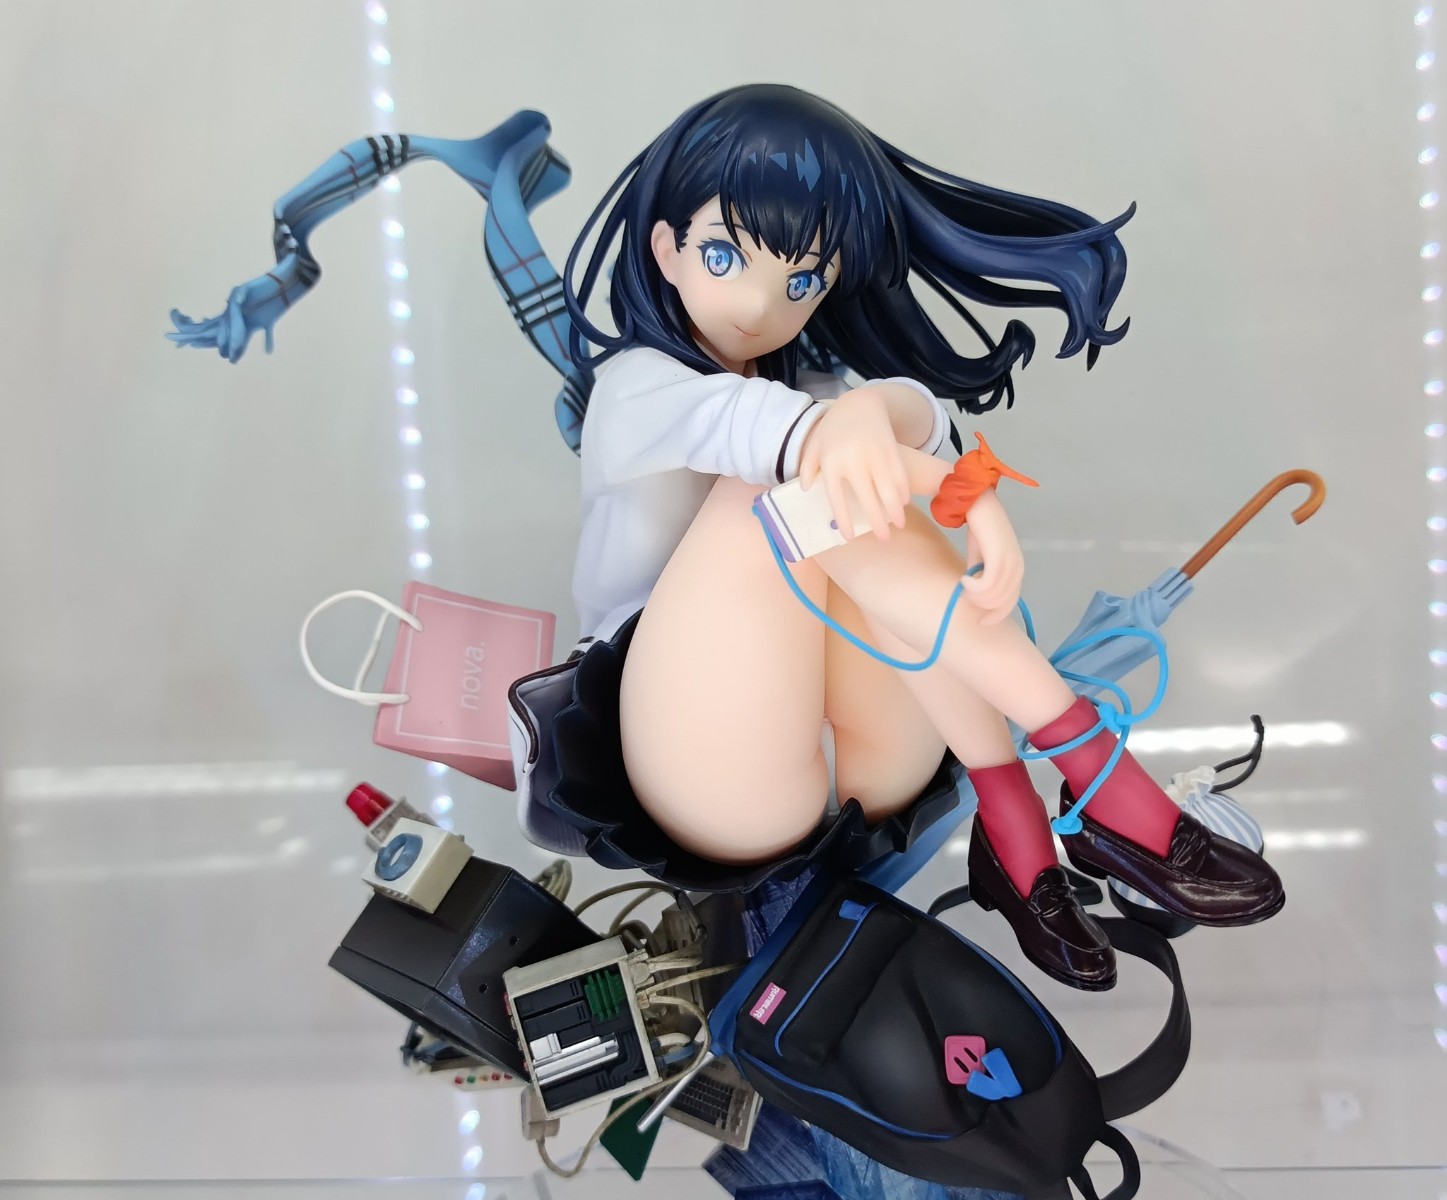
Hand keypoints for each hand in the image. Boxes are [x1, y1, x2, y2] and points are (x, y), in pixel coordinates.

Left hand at [798, 388, 909, 540]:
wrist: (860, 402)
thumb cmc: (834, 427)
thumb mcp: (816, 444)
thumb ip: (808, 466)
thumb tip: (807, 489)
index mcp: (831, 462)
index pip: (836, 498)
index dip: (843, 519)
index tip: (848, 537)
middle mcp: (853, 460)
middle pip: (866, 498)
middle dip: (877, 521)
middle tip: (884, 540)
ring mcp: (874, 454)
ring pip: (888, 489)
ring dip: (895, 510)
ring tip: (898, 525)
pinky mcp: (890, 448)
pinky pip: (899, 474)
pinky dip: (903, 490)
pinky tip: (904, 503)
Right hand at [959, 489, 1024, 624]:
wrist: (975, 500)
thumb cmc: (977, 527)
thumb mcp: (979, 557)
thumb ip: (981, 576)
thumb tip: (974, 599)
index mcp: (1016, 568)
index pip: (1011, 601)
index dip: (996, 615)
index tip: (979, 622)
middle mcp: (1017, 566)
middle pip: (1003, 602)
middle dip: (982, 605)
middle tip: (963, 594)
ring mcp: (1010, 560)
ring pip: (994, 596)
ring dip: (975, 596)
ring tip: (963, 583)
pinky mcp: (999, 554)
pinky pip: (988, 584)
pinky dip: (973, 587)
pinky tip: (964, 578)